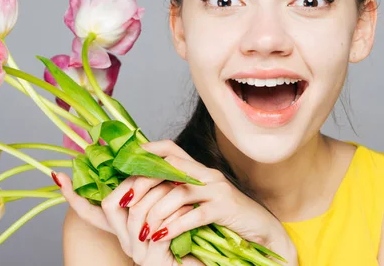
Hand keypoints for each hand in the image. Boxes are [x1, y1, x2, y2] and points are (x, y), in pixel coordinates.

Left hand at [56, 139, 297, 264]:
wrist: (261, 231)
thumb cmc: (226, 218)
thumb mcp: (198, 202)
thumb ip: (176, 194)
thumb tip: (146, 194)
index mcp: (197, 170)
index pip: (169, 148)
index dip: (145, 150)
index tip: (122, 161)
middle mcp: (206, 173)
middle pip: (168, 167)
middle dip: (142, 183)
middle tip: (124, 201)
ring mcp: (217, 189)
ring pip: (178, 192)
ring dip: (155, 211)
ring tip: (141, 230)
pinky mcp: (225, 207)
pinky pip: (195, 214)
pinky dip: (175, 226)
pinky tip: (161, 235)